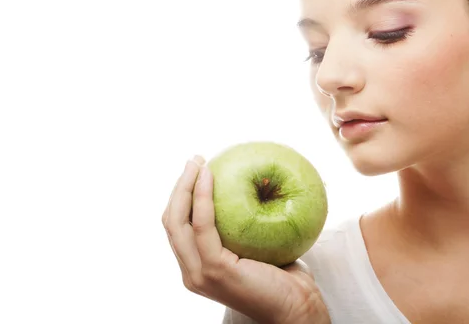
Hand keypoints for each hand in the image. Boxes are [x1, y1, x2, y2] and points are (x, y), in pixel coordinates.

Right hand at [162, 156, 329, 323]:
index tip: (195, 170)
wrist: (297, 309)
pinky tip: (210, 176)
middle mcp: (191, 272)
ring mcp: (199, 274)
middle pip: (171, 221)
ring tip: (198, 162)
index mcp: (197, 267)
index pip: (178, 227)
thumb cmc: (284, 278)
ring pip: (178, 221)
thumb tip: (248, 186)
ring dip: (186, 186)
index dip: (181, 197)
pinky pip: (202, 225)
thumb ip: (242, 226)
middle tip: (195, 160)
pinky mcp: (213, 270)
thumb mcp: (256, 246)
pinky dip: (202, 197)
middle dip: (178, 186)